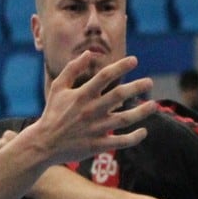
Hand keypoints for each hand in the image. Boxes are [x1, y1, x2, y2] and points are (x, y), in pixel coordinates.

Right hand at [17, 52, 155, 165]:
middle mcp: (91, 110)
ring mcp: (96, 129)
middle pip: (119, 95)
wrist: (44, 144)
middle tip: (150, 82)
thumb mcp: (58, 87)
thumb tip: (89, 53)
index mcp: (82, 95)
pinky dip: (134, 138)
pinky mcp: (98, 145)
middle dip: (137, 87)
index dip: (121, 66)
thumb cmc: (52, 113)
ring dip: (142, 112)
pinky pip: (121, 142)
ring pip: (125, 119)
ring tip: (153, 105)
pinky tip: (143, 131)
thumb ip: (73, 69)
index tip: (134, 60)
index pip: (105, 76)